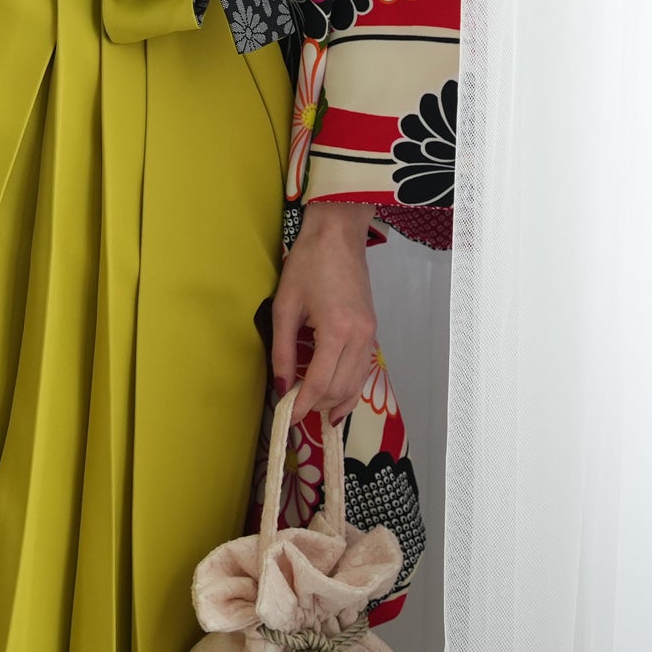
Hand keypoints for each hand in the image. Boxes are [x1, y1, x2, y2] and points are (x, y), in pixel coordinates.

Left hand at [271, 199, 377, 429]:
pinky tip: (337, 398)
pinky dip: (350, 388)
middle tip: (294, 411)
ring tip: (314, 412)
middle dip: (317, 406)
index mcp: (336, 330)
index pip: (319, 383)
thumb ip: (281, 350)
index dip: (302, 404)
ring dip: (335, 402)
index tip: (287, 417)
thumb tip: (280, 386)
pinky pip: (363, 370)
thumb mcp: (285, 305)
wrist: (339, 234)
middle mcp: (359, 338)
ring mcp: (370, 335)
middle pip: (340, 389)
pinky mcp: (372, 330)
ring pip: (356, 384)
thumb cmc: (308, 262)